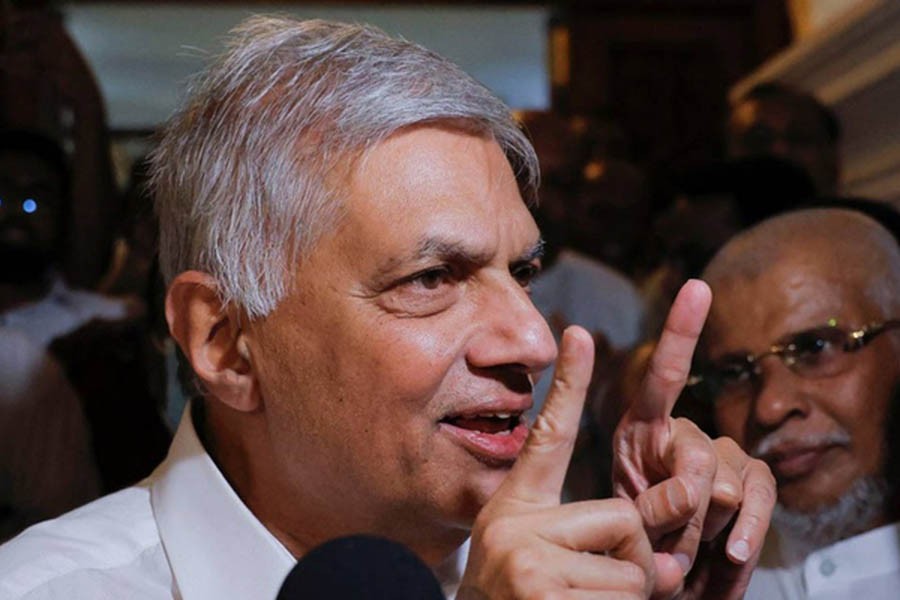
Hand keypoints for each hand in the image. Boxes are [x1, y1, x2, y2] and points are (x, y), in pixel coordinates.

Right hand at [460, 327, 655, 598]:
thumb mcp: (554, 562)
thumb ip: (611, 546)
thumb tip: (671, 560)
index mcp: (517, 505)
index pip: (549, 435)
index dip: (570, 384)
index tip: (580, 331)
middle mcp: (514, 524)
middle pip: (626, 518)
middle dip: (636, 559)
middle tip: (599, 587)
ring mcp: (525, 559)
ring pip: (635, 569)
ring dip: (630, 598)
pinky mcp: (540, 590)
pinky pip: (625, 599)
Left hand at [612, 280, 774, 598]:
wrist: (665, 589)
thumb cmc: (632, 551)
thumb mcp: (623, 524)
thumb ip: (649, 505)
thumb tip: (697, 489)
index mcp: (641, 431)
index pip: (663, 376)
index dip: (683, 332)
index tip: (698, 287)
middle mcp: (684, 435)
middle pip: (698, 448)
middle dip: (683, 501)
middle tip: (667, 538)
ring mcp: (722, 459)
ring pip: (727, 476)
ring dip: (707, 524)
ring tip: (687, 553)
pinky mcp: (752, 487)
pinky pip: (761, 493)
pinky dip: (750, 526)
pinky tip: (733, 552)